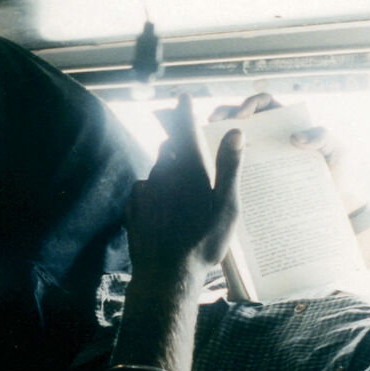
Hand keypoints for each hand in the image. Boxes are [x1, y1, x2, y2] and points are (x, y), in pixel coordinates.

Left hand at [126, 95, 241, 281]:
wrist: (166, 274)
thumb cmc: (204, 241)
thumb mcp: (227, 205)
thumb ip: (229, 166)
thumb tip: (235, 131)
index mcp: (189, 169)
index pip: (186, 129)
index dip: (185, 111)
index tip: (183, 96)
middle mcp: (164, 173)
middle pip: (170, 148)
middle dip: (178, 141)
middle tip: (187, 139)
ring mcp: (146, 190)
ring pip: (158, 169)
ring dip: (168, 168)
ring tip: (182, 183)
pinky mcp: (134, 208)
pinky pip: (145, 189)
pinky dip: (155, 189)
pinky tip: (163, 204)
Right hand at [210, 92, 347, 167]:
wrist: (336, 203)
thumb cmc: (337, 170)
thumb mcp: (337, 150)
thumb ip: (322, 136)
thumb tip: (295, 138)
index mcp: (285, 123)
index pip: (262, 104)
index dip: (249, 104)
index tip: (242, 117)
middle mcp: (269, 137)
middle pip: (240, 120)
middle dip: (223, 116)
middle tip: (213, 124)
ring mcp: (260, 158)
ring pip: (234, 143)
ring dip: (217, 139)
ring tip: (207, 144)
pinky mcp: (256, 179)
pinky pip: (237, 170)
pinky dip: (224, 168)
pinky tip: (214, 173)